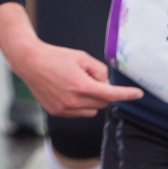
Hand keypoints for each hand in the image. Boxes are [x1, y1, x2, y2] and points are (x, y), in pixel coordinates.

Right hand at [5, 37, 142, 116]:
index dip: (127, 95)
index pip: (111, 94)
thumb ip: (99, 70)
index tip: (138, 94)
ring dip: (92, 100)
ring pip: (91, 110)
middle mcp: (74, 101)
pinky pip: (78, 112)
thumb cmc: (55, 56)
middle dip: (103, 92)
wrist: (29, 61)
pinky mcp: (56, 112)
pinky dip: (79, 104)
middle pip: (102, 102)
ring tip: (77, 84)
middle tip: (90, 77)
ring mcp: (64, 109)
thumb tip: (106, 84)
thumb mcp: (81, 57)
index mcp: (81, 86)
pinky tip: (67, 90)